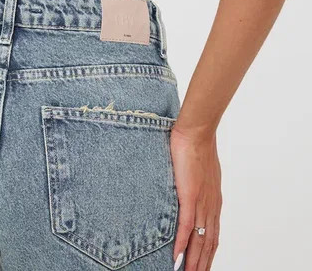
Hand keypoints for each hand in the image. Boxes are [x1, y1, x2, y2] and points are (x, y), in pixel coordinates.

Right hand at [170, 125, 221, 270]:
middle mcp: (211, 206)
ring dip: (193, 261)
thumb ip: (197, 184)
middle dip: (202, 263)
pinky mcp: (189, 196)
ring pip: (199, 241)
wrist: (196, 132)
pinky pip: (187, 227)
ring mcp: (201, 202)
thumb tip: (190, 188)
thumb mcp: (200, 170)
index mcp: (214, 201)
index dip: (208, 253)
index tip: (203, 266)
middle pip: (209, 244)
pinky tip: (176, 257)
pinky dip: (182, 244)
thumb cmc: (196, 144)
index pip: (213, 234)